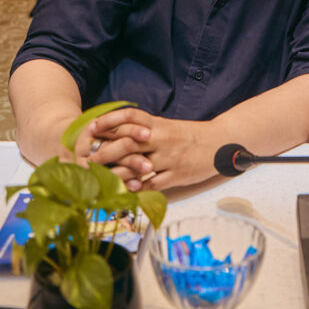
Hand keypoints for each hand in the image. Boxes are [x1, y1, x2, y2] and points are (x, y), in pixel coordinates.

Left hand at [87, 108, 217, 191]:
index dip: (109, 121)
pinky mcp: (177, 175)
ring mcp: (169, 158)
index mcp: (159, 124)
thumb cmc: (189, 135)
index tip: (92, 127)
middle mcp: (162, 139)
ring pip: (138, 166)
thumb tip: (118, 132)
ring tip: (101, 179)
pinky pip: (153, 184)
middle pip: (128, 143)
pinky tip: (126, 191)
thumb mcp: (167, 127)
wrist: (219, 143)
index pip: (130, 117)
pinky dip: (138, 188)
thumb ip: (146, 129)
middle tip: (89, 160)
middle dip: (106, 152)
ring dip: (117, 174)